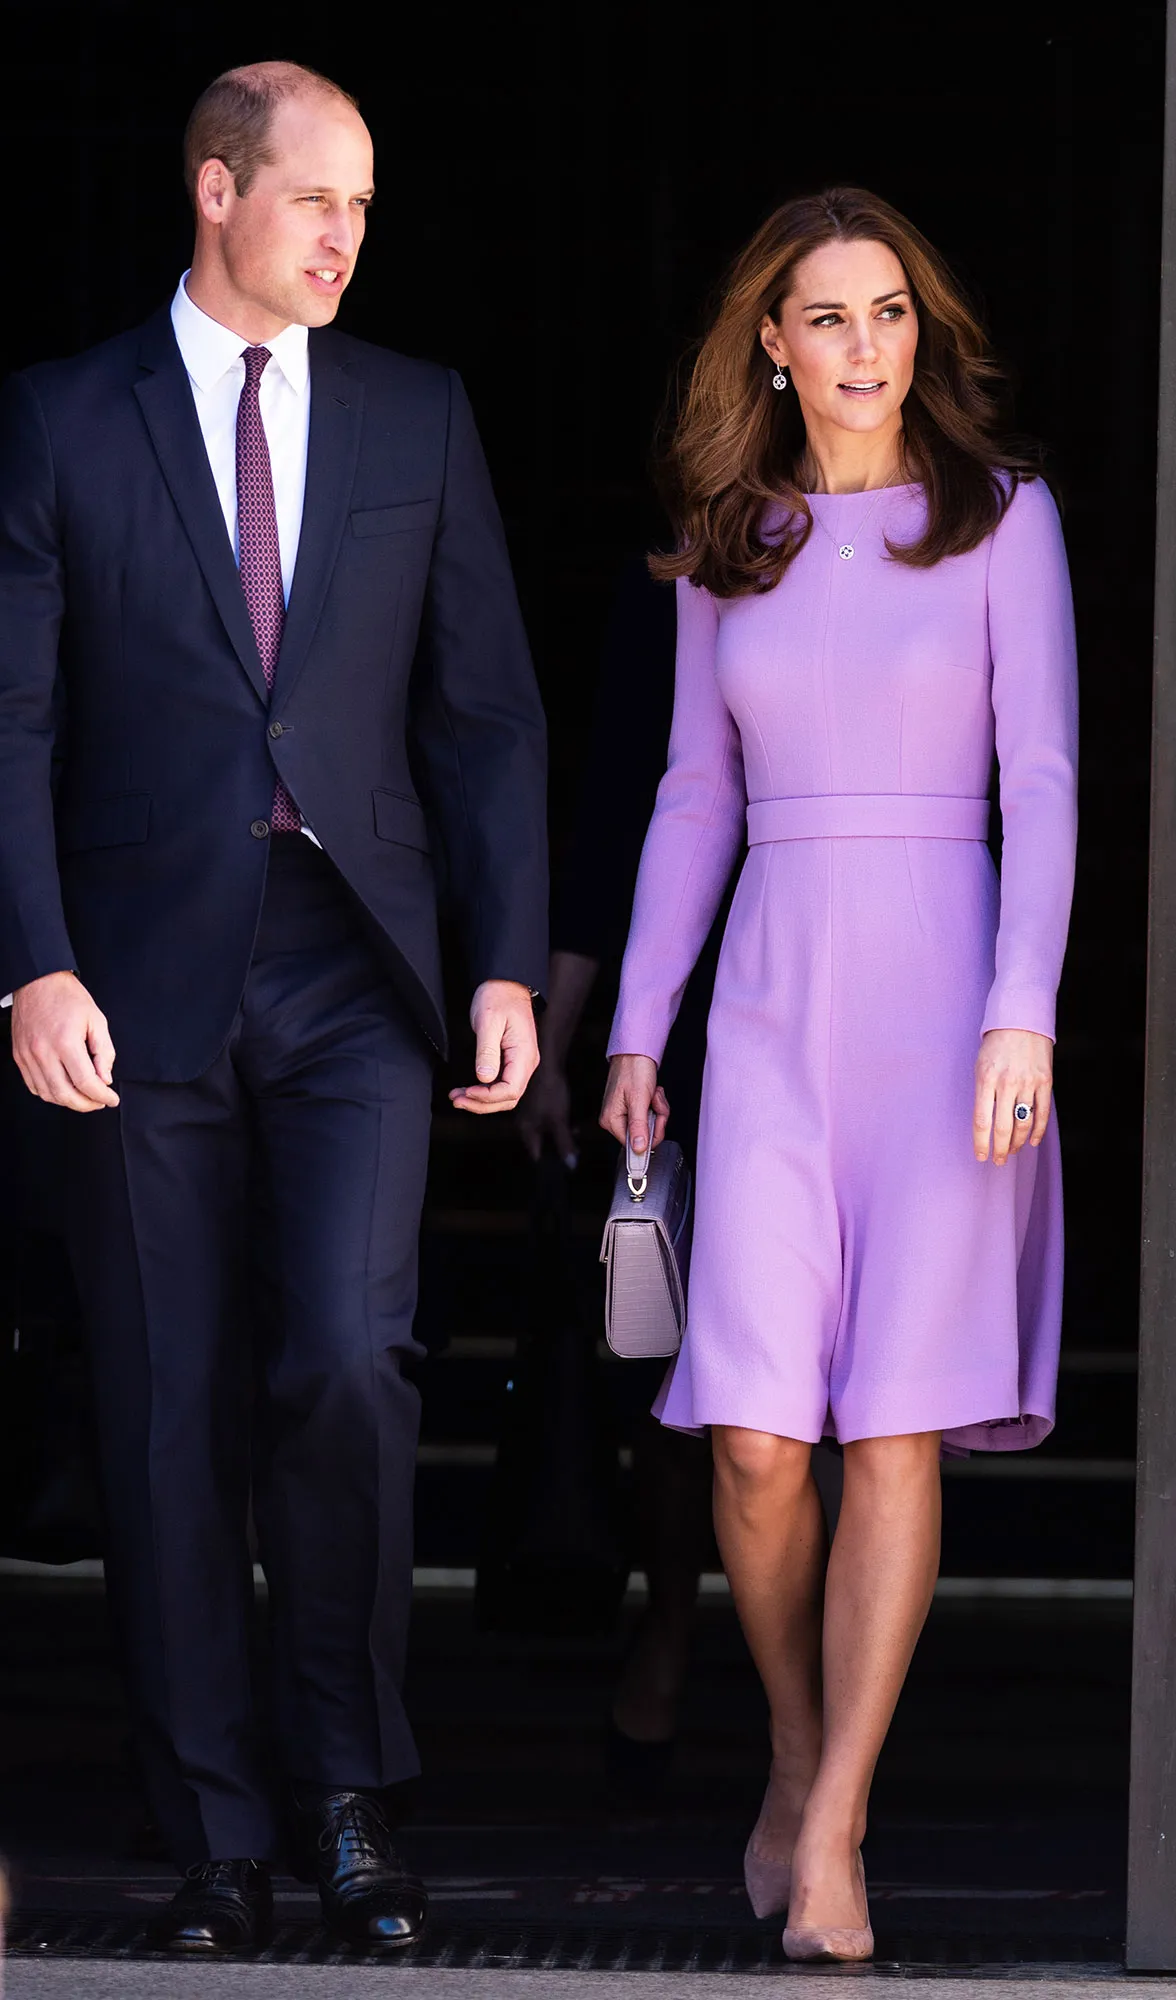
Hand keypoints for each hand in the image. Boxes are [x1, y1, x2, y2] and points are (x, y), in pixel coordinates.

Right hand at [12, 971, 118, 1111]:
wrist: (38, 982)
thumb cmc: (68, 998)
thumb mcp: (97, 1020)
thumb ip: (104, 1052)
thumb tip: (105, 1079)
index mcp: (65, 1042)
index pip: (86, 1083)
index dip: (102, 1096)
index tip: (111, 1099)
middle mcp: (43, 1052)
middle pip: (65, 1095)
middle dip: (86, 1105)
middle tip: (99, 1102)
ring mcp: (28, 1056)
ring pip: (48, 1094)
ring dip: (69, 1102)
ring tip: (84, 1097)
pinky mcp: (20, 1056)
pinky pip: (34, 1086)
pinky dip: (50, 1094)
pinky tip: (64, 1089)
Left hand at [449, 980, 538, 1114]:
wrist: (506, 984)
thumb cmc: (499, 997)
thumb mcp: (488, 1021)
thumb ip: (487, 1051)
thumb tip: (484, 1078)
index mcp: (523, 1054)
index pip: (510, 1090)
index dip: (487, 1097)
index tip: (467, 1091)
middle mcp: (526, 1062)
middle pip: (508, 1098)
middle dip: (482, 1104)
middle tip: (457, 1100)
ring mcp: (520, 1063)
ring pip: (504, 1095)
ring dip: (482, 1101)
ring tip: (458, 1097)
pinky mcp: (512, 1061)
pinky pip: (501, 1085)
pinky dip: (485, 1092)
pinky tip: (469, 1090)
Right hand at [517, 1060, 577, 1166]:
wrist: (545, 1060)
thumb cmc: (548, 1089)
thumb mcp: (558, 1120)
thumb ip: (563, 1144)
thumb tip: (569, 1165)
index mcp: (525, 1130)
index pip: (536, 1155)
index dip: (550, 1162)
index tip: (563, 1164)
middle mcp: (523, 1122)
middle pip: (539, 1143)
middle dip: (557, 1147)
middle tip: (572, 1150)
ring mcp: (528, 1111)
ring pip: (543, 1130)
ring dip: (558, 1134)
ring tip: (573, 1134)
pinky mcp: (534, 1100)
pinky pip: (545, 1117)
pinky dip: (556, 1121)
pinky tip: (566, 1117)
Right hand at [599, 1053, 669, 1158]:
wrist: (636, 1051)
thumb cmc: (634, 1069)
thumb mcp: (639, 1100)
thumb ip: (639, 1126)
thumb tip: (638, 1149)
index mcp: (611, 1120)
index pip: (634, 1145)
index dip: (651, 1135)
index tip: (658, 1121)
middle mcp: (615, 1119)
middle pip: (644, 1135)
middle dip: (657, 1119)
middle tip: (655, 1102)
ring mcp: (624, 1113)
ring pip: (650, 1125)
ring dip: (658, 1110)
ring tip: (653, 1095)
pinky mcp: (632, 1108)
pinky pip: (650, 1115)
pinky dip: (656, 1105)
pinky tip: (653, 1094)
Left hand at [973, 1028, 1052, 1164]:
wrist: (1021, 1019)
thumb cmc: (996, 1044)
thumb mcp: (980, 1065)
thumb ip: (982, 1093)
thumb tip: (986, 1123)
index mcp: (985, 1079)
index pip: (982, 1121)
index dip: (981, 1143)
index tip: (981, 1156)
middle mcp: (1007, 1083)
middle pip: (1003, 1127)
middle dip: (1000, 1149)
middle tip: (999, 1160)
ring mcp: (1028, 1082)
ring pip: (1024, 1123)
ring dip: (1018, 1142)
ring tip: (1013, 1151)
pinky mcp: (1045, 1081)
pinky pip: (1042, 1113)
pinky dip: (1037, 1130)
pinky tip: (1032, 1141)